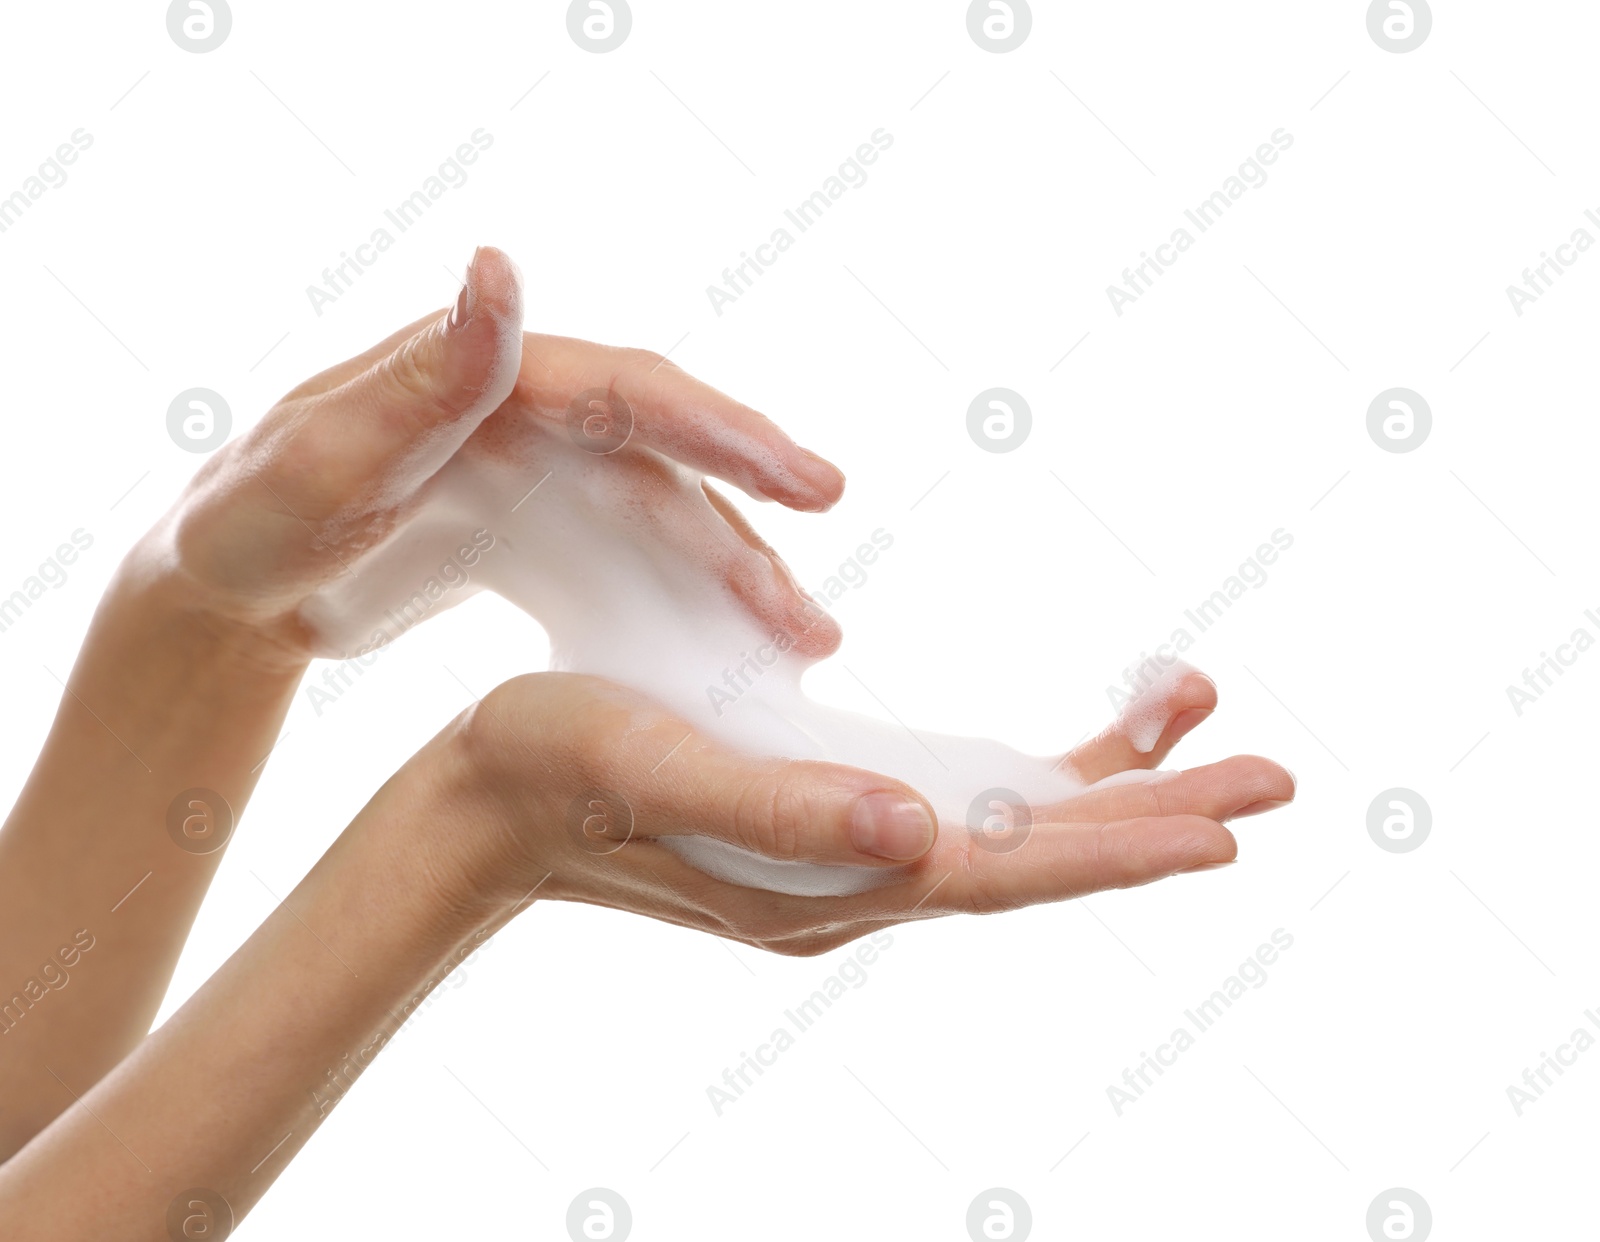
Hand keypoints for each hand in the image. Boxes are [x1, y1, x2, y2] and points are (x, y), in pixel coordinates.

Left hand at [140, 246, 844, 669]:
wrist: (230, 590)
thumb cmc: (251, 519)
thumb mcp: (320, 456)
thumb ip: (421, 377)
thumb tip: (501, 268)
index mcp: (488, 379)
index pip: (626, 390)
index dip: (720, 429)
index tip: (803, 479)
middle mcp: (531, 415)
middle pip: (664, 447)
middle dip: (754, 488)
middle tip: (833, 527)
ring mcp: (541, 477)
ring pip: (660, 512)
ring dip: (733, 566)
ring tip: (803, 633)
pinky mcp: (539, 536)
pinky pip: (627, 561)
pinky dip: (681, 600)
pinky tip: (730, 648)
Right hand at [412, 667, 1293, 954]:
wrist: (481, 804)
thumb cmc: (555, 767)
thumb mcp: (662, 768)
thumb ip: (789, 806)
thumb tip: (923, 831)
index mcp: (829, 877)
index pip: (1006, 870)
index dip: (1117, 847)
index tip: (1228, 828)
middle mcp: (853, 881)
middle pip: (1032, 857)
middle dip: (1152, 816)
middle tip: (1271, 781)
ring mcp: (840, 858)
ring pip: (1003, 830)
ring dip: (1100, 787)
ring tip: (1190, 728)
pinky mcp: (817, 820)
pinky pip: (951, 805)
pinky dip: (1018, 773)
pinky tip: (1054, 741)